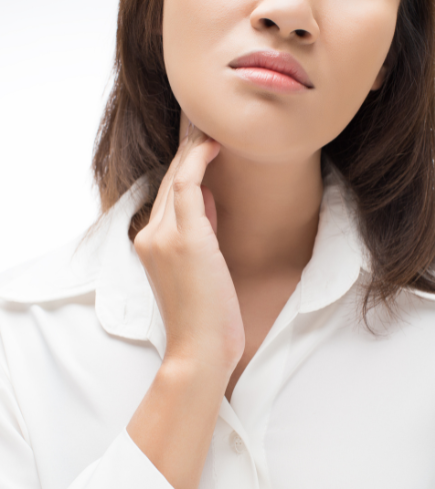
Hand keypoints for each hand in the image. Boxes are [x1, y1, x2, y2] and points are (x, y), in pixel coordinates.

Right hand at [133, 122, 244, 374]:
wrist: (201, 350)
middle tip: (204, 121)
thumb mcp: (201, 265)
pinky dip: (198, 163)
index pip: (169, 195)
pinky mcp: (183, 238)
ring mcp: (162, 236)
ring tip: (212, 126)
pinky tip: (213, 145)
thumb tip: (209, 198)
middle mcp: (150, 235)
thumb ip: (200, 229)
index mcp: (151, 243)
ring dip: (194, 150)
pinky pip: (187, 187)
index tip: (201, 142)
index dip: (186, 165)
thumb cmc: (206, 313)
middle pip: (171, 181)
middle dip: (188, 150)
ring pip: (177, 179)